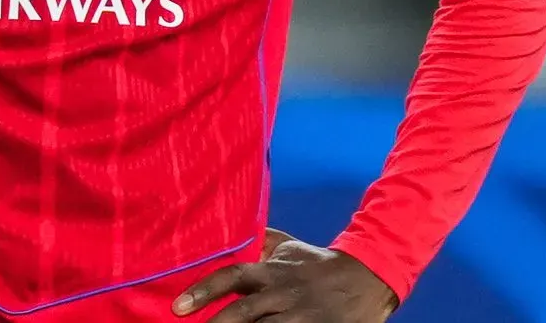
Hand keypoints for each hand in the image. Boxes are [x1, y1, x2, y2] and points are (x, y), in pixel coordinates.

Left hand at [173, 229, 398, 321]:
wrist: (367, 279)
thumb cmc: (319, 263)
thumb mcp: (289, 246)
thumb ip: (259, 240)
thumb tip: (228, 231)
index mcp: (272, 271)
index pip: (232, 276)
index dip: (204, 290)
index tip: (178, 307)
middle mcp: (282, 294)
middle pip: (243, 313)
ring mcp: (299, 317)